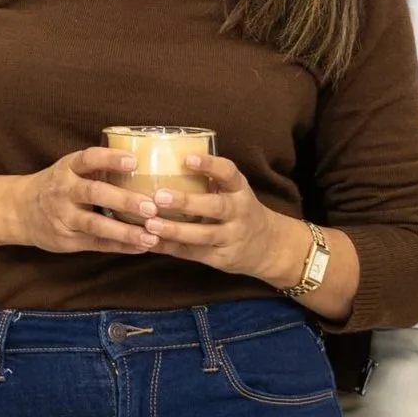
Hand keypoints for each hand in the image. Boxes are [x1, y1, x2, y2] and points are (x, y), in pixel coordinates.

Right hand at [6, 147, 163, 256]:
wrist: (20, 211)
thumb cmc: (59, 186)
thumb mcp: (70, 169)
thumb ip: (98, 169)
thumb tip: (146, 166)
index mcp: (68, 168)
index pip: (88, 159)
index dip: (110, 158)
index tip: (133, 160)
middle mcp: (64, 190)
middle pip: (94, 193)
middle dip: (123, 200)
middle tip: (151, 206)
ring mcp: (64, 216)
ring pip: (95, 224)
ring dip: (124, 231)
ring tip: (150, 236)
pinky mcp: (68, 239)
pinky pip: (96, 243)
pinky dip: (119, 246)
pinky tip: (140, 247)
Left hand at [138, 154, 307, 286]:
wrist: (267, 245)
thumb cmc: (237, 209)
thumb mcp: (232, 190)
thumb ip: (208, 180)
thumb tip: (162, 159)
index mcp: (239, 189)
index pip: (228, 173)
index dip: (209, 165)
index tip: (187, 158)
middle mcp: (238, 212)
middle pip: (215, 207)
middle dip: (186, 202)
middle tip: (160, 196)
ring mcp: (231, 237)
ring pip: (203, 235)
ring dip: (175, 230)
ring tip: (150, 224)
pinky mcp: (221, 258)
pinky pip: (193, 253)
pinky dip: (170, 248)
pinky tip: (150, 242)